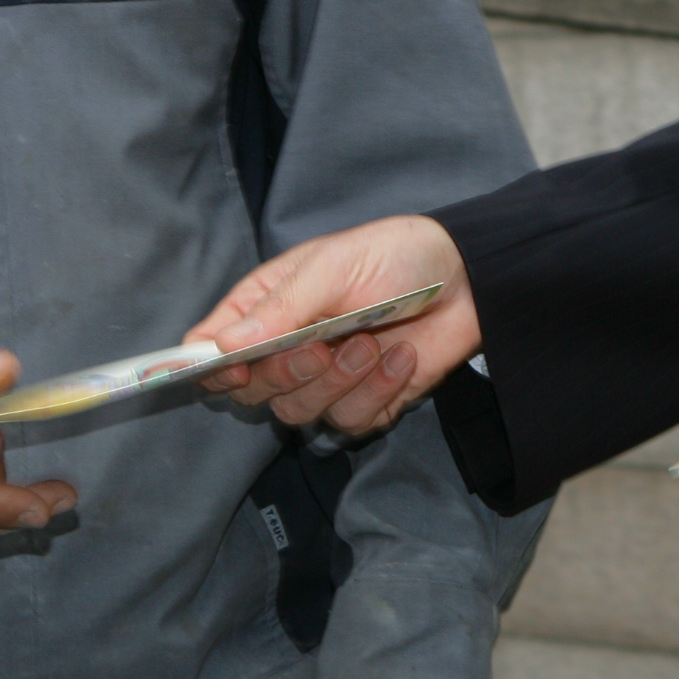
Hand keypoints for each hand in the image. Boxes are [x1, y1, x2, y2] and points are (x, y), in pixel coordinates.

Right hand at [189, 216, 481, 439]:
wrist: (468, 280)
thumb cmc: (395, 256)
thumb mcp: (333, 266)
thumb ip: (281, 308)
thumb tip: (223, 346)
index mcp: (266, 307)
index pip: (210, 348)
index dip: (210, 367)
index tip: (236, 369)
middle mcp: (286, 348)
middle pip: (251, 392)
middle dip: (287, 374)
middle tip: (322, 346)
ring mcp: (324, 380)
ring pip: (298, 413)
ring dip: (339, 382)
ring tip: (373, 342)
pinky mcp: (364, 404)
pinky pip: (349, 422)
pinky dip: (377, 394)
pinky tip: (402, 358)